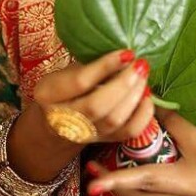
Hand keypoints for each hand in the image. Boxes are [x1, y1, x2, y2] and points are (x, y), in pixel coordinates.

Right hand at [33, 48, 153, 144]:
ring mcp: (84, 134)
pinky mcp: (103, 142)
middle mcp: (63, 119)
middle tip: (140, 65)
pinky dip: (143, 114)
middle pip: (98, 104)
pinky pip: (128, 132)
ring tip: (144, 76)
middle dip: (124, 83)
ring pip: (114, 120)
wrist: (54, 124)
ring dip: (135, 95)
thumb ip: (89, 64)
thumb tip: (125, 55)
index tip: (127, 53)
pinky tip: (147, 96)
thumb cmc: (63, 88)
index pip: (80, 82)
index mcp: (48, 94)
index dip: (106, 66)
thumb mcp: (65, 71)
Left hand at [85, 107, 195, 195]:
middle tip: (90, 171)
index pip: (174, 130)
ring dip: (120, 193)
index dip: (156, 112)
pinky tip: (126, 193)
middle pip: (146, 180)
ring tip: (100, 179)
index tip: (141, 96)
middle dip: (115, 178)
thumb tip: (171, 114)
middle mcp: (194, 184)